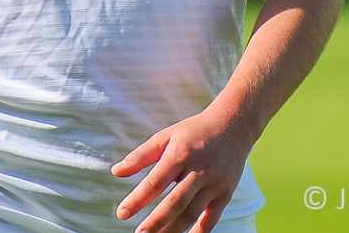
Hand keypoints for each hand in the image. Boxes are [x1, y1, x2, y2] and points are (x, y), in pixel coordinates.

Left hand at [111, 110, 249, 232]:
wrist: (232, 126)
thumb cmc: (193, 132)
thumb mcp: (166, 136)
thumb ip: (141, 155)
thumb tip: (116, 171)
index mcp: (180, 154)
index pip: (155, 181)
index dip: (137, 199)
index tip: (121, 213)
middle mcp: (198, 171)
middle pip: (175, 202)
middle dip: (155, 221)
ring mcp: (213, 184)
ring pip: (191, 214)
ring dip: (172, 230)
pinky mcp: (225, 195)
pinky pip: (211, 220)